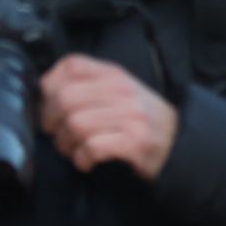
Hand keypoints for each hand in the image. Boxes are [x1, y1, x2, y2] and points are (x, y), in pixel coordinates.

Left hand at [39, 55, 178, 180]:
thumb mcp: (119, 91)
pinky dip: (82, 158)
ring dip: (66, 144)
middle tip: (57, 133)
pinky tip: (87, 160)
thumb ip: (89, 84)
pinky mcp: (135, 142)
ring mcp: (131, 116)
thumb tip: (45, 91)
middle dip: (51, 121)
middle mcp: (123, 91)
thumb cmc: (141, 119)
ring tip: (73, 149)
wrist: (179, 142)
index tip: (49, 103)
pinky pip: (92, 147)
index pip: (73, 65)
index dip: (50, 85)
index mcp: (115, 75)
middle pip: (66, 98)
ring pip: (75, 124)